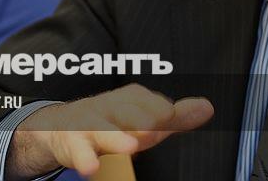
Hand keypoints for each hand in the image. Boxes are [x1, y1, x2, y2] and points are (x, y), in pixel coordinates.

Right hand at [5, 83, 213, 178]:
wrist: (60, 127)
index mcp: (131, 98)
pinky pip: (79, 151)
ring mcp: (89, 124)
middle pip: (129, 113)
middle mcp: (110, 106)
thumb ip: (176, 116)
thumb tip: (208, 108)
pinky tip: (92, 168)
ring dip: (115, 137)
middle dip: (141, 122)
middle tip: (152, 131)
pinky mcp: (72, 143)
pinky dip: (84, 158)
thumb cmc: (111, 123)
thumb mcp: (144, 118)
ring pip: (103, 130)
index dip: (161, 116)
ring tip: (130, 147)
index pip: (153, 104)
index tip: (166, 121)